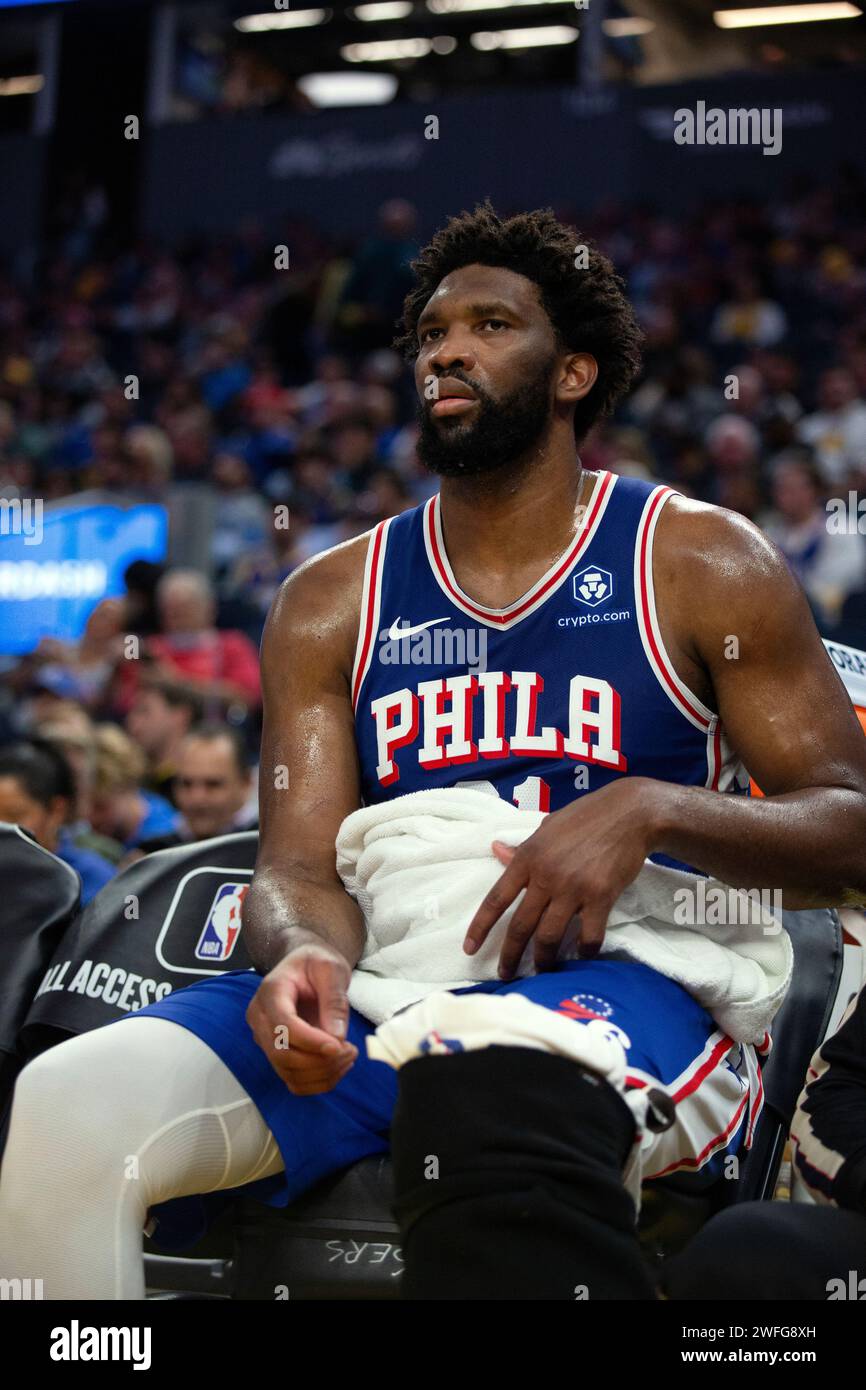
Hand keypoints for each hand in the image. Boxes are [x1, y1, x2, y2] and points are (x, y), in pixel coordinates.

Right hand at [246, 941, 357, 1094]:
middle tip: (351, 1050)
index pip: (283, 1025)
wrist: (305, 966)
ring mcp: (264, 1038)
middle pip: (282, 1054)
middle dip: (320, 1061)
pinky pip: (293, 1080)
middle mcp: (260, 1018)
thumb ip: (334, 1000)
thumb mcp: (332, 969)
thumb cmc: (317, 963)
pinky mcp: (275, 1053)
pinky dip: (318, 1081)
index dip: (312, 1042)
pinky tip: (338, 1065)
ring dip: (322, 1073)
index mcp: (271, 992)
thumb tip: (336, 1037)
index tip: (340, 1046)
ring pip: (287, 1072)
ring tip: (349, 1055)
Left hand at [463, 778, 661, 979]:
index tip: (469, 948)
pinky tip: (582, 956)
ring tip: (542, 969)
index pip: (496, 899)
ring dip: (543, 959)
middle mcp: (545, 875)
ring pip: (549, 936)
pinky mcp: (601, 896)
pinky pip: (589, 935)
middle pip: (520, 926)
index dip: (480, 927)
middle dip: (509, 955)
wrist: (630, 812)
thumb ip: (523, 847)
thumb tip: (496, 850)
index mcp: (528, 857)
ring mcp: (573, 888)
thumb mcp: (547, 827)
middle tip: (504, 974)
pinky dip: (584, 951)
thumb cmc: (586, 817)